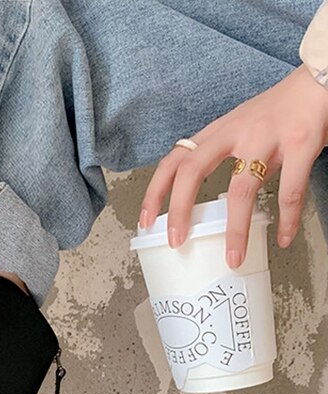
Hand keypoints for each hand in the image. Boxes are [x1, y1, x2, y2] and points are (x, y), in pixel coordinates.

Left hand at [139, 65, 327, 267]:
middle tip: (176, 241)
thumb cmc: (280, 110)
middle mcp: (236, 132)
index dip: (155, 191)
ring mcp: (267, 137)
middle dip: (179, 210)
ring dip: (236, 229)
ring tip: (234, 257)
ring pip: (242, 190)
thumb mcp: (242, 129)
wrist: (323, 76)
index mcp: (218, 131)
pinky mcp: (300, 143)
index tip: (145, 220)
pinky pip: (290, 190)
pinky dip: (287, 219)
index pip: (174, 160)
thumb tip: (212, 200)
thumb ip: (225, 159)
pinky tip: (284, 237)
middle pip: (192, 170)